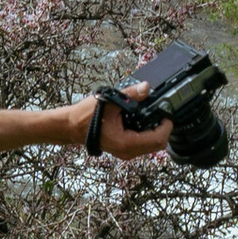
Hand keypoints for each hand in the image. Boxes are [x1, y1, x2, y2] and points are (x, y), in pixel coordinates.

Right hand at [50, 97, 174, 163]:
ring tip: (152, 114)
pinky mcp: (124, 148)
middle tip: (161, 112)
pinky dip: (147, 132)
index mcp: (125, 142)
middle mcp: (127, 151)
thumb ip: (129, 95)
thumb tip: (146, 87)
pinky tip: (142, 119)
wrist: (71, 126)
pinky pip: (142, 143)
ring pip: (151, 144)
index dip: (166, 126)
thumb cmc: (85, 117)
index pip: (157, 139)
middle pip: (157, 144)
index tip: (166, 113)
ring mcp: (125, 151)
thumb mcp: (109, 102)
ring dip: (155, 130)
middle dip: (162, 128)